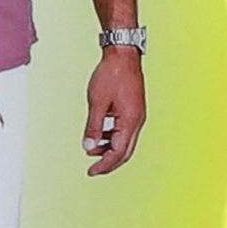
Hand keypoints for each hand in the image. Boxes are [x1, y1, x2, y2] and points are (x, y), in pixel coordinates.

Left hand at [82, 48, 147, 175]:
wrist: (123, 55)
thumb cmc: (111, 75)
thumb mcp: (97, 102)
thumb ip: (94, 127)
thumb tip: (89, 147)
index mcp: (130, 121)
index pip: (118, 152)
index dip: (104, 164)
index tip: (91, 172)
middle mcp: (137, 121)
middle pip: (126, 152)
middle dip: (109, 162)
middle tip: (93, 170)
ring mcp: (137, 116)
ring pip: (126, 142)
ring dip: (110, 149)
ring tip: (92, 150)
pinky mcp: (134, 110)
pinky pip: (125, 131)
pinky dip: (113, 138)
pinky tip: (101, 135)